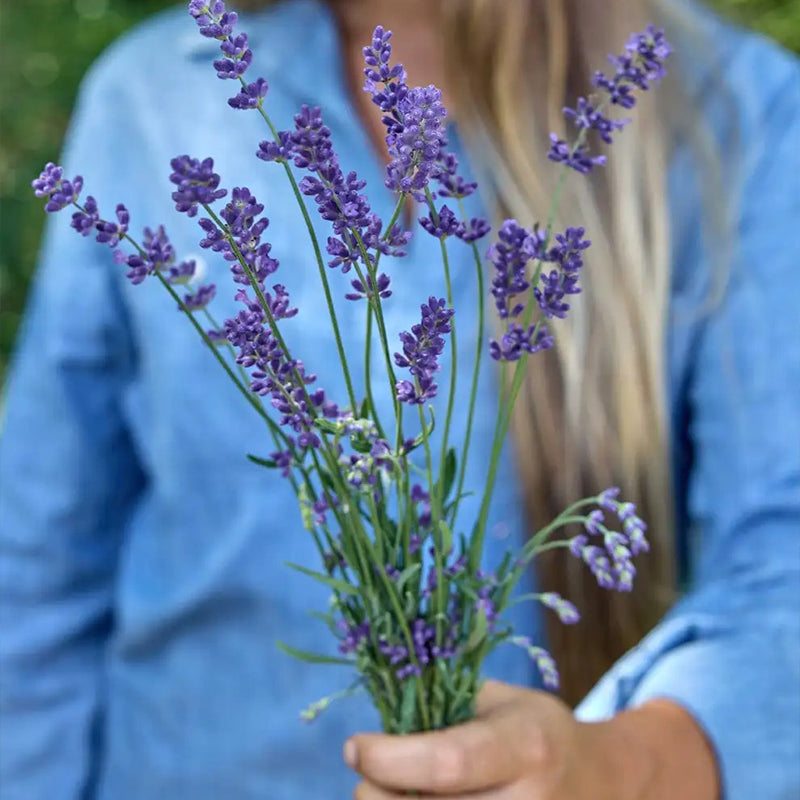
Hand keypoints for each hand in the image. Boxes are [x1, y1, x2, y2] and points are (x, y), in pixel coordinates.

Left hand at [344, 680, 719, 799]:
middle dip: (377, 795)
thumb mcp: (501, 701)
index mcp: (527, 745)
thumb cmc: (539, 731)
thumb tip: (378, 729)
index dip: (389, 758)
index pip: (447, 762)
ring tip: (391, 791)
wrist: (605, 783)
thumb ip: (444, 708)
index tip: (356, 745)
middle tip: (366, 774)